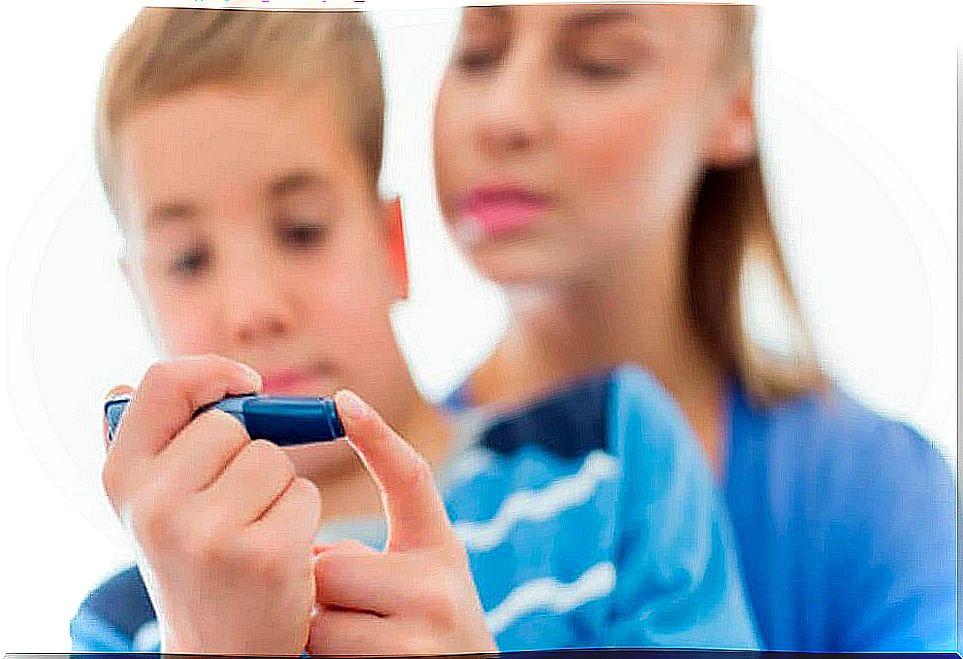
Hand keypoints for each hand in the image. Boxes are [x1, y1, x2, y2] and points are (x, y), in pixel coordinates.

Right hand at [101, 355, 322, 654]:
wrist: (220, 650)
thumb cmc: (196, 562)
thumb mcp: (152, 506)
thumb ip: (148, 445)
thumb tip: (127, 385)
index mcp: (123, 480)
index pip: (162, 383)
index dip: (212, 371)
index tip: (244, 384)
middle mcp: (155, 506)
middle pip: (234, 424)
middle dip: (250, 451)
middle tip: (234, 504)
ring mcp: (208, 533)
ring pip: (274, 459)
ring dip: (279, 488)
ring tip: (253, 531)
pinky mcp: (264, 556)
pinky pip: (305, 495)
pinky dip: (302, 518)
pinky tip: (277, 555)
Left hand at [307, 390, 497, 656]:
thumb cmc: (422, 635)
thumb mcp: (417, 585)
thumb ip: (368, 559)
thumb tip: (305, 546)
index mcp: (441, 551)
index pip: (412, 480)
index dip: (377, 437)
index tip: (344, 400)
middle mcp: (441, 586)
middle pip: (334, 565)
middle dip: (320, 586)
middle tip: (345, 609)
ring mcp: (424, 633)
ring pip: (320, 612)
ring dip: (317, 626)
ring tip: (355, 641)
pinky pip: (323, 651)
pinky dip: (320, 656)